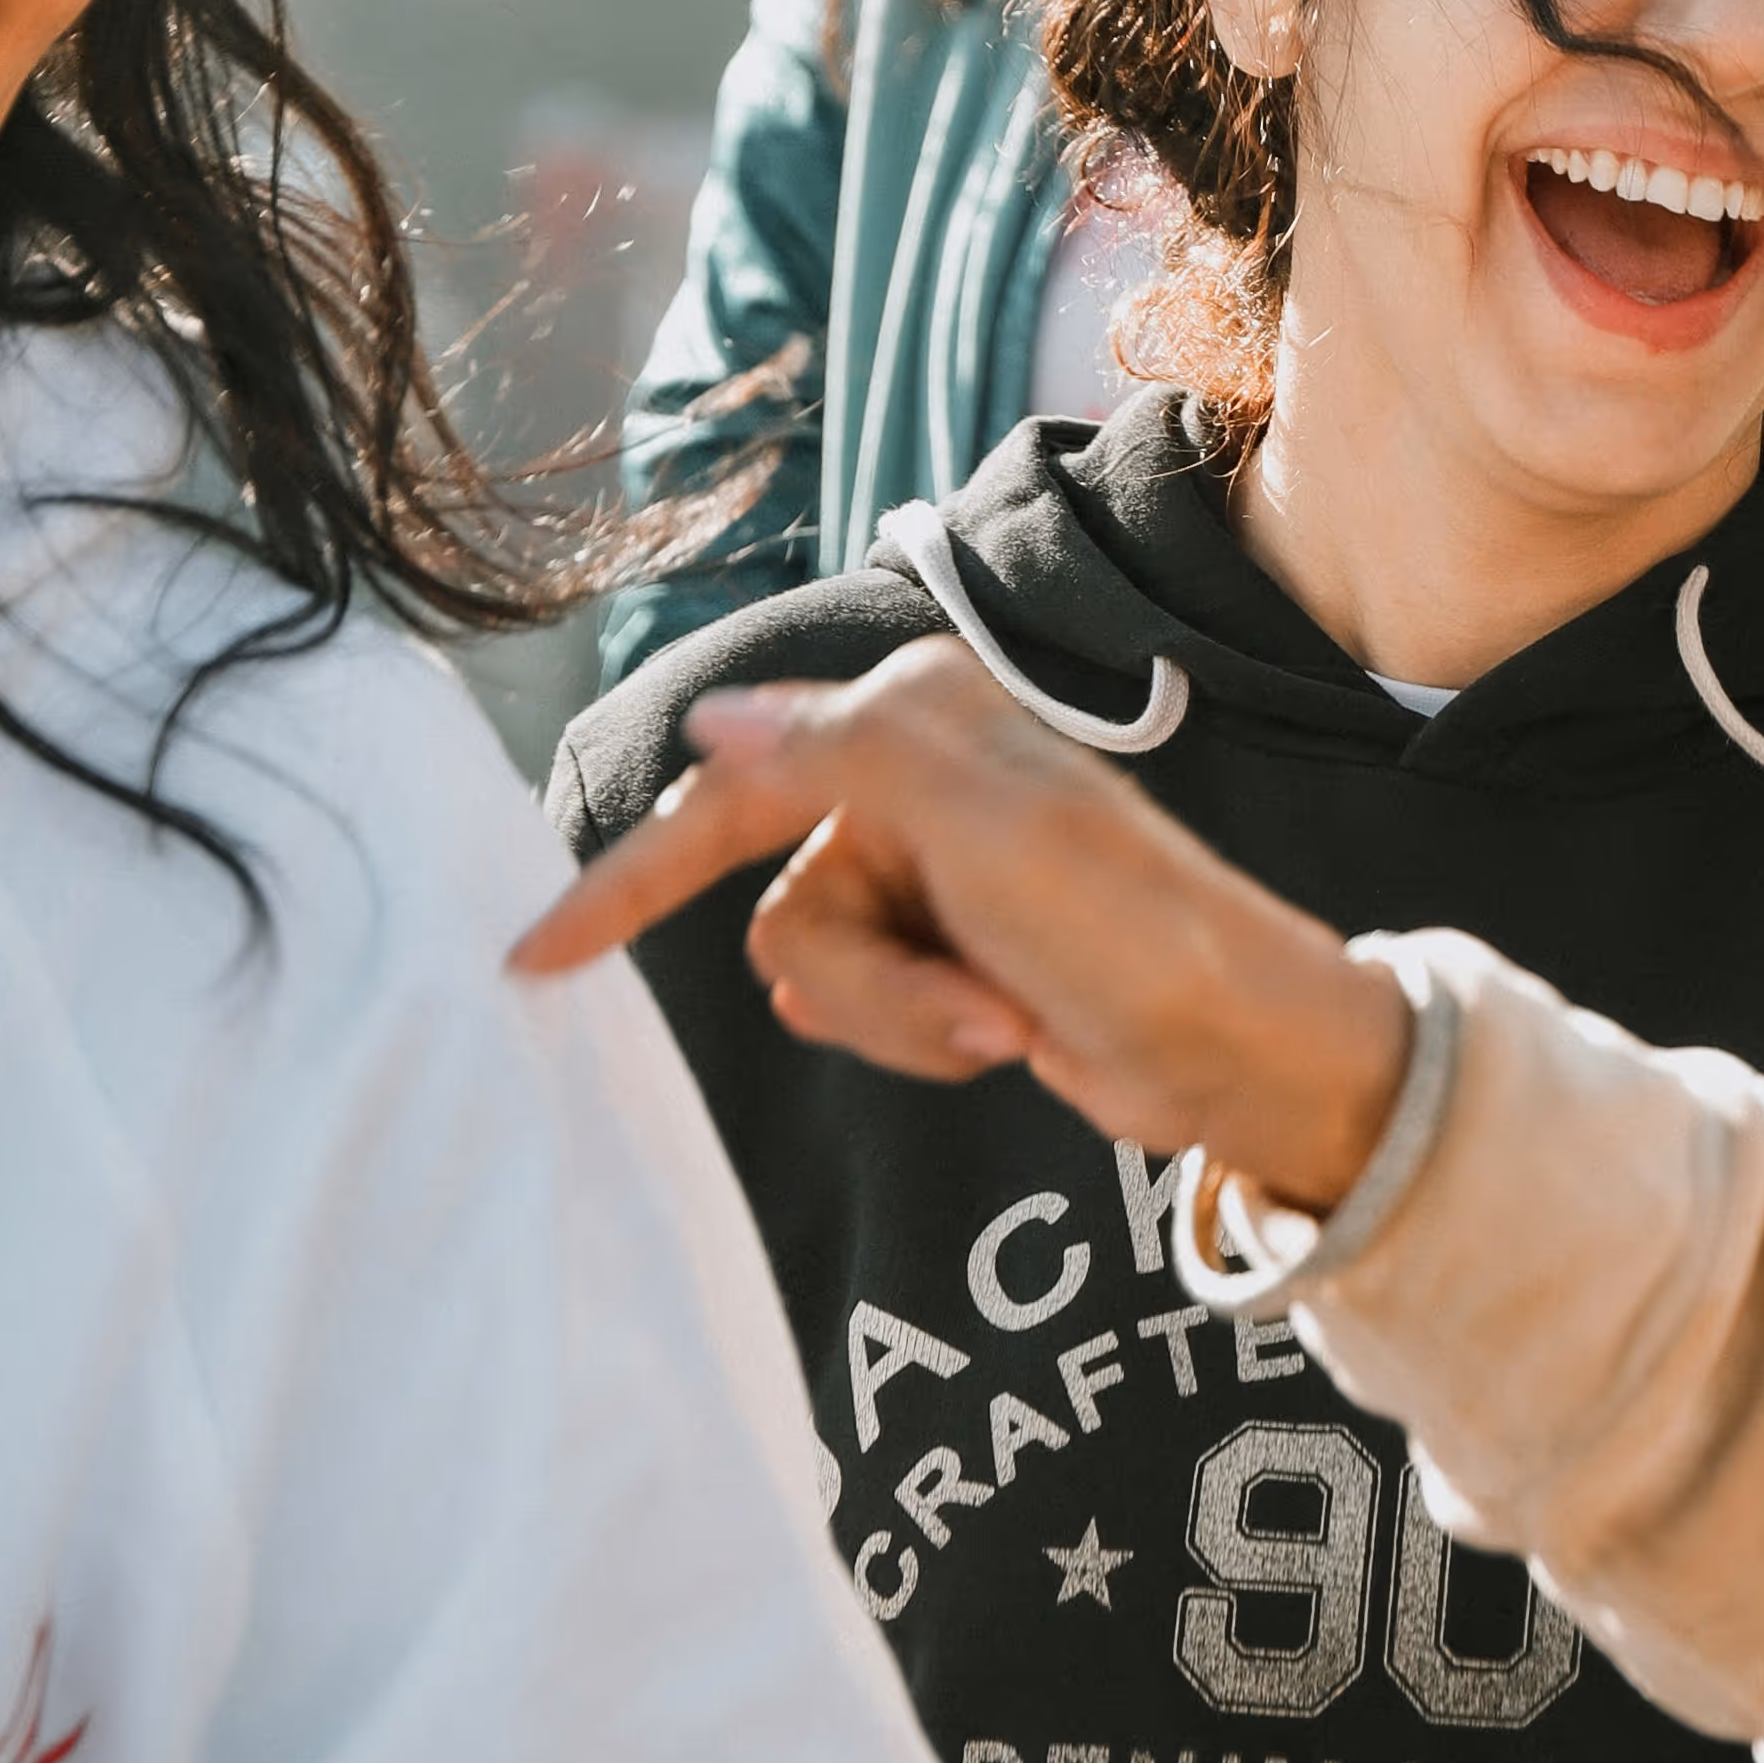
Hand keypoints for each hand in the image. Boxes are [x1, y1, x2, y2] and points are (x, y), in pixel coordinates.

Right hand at [510, 639, 1406, 1216]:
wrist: (1229, 1047)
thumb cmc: (1128, 925)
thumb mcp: (983, 823)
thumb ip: (838, 755)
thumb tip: (714, 720)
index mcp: (915, 715)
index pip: (730, 789)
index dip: (630, 875)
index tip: (534, 960)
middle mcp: (910, 779)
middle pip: (775, 905)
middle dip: (869, 980)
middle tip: (972, 998)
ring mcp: (927, 870)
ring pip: (814, 972)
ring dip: (901, 1017)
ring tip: (1000, 1017)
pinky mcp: (946, 948)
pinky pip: (862, 1009)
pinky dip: (921, 1035)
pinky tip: (1002, 1031)